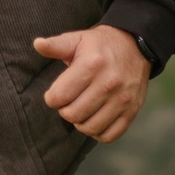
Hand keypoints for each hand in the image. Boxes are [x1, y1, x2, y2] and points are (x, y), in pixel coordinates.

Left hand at [32, 25, 151, 142]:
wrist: (136, 45)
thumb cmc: (100, 45)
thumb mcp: (78, 39)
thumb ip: (56, 45)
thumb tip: (38, 44)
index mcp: (91, 65)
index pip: (60, 97)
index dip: (52, 98)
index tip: (56, 93)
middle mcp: (109, 83)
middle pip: (73, 115)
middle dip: (65, 111)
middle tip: (69, 102)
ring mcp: (122, 99)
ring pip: (90, 128)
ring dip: (80, 123)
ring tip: (81, 111)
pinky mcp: (132, 111)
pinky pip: (109, 135)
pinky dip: (98, 133)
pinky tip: (94, 119)